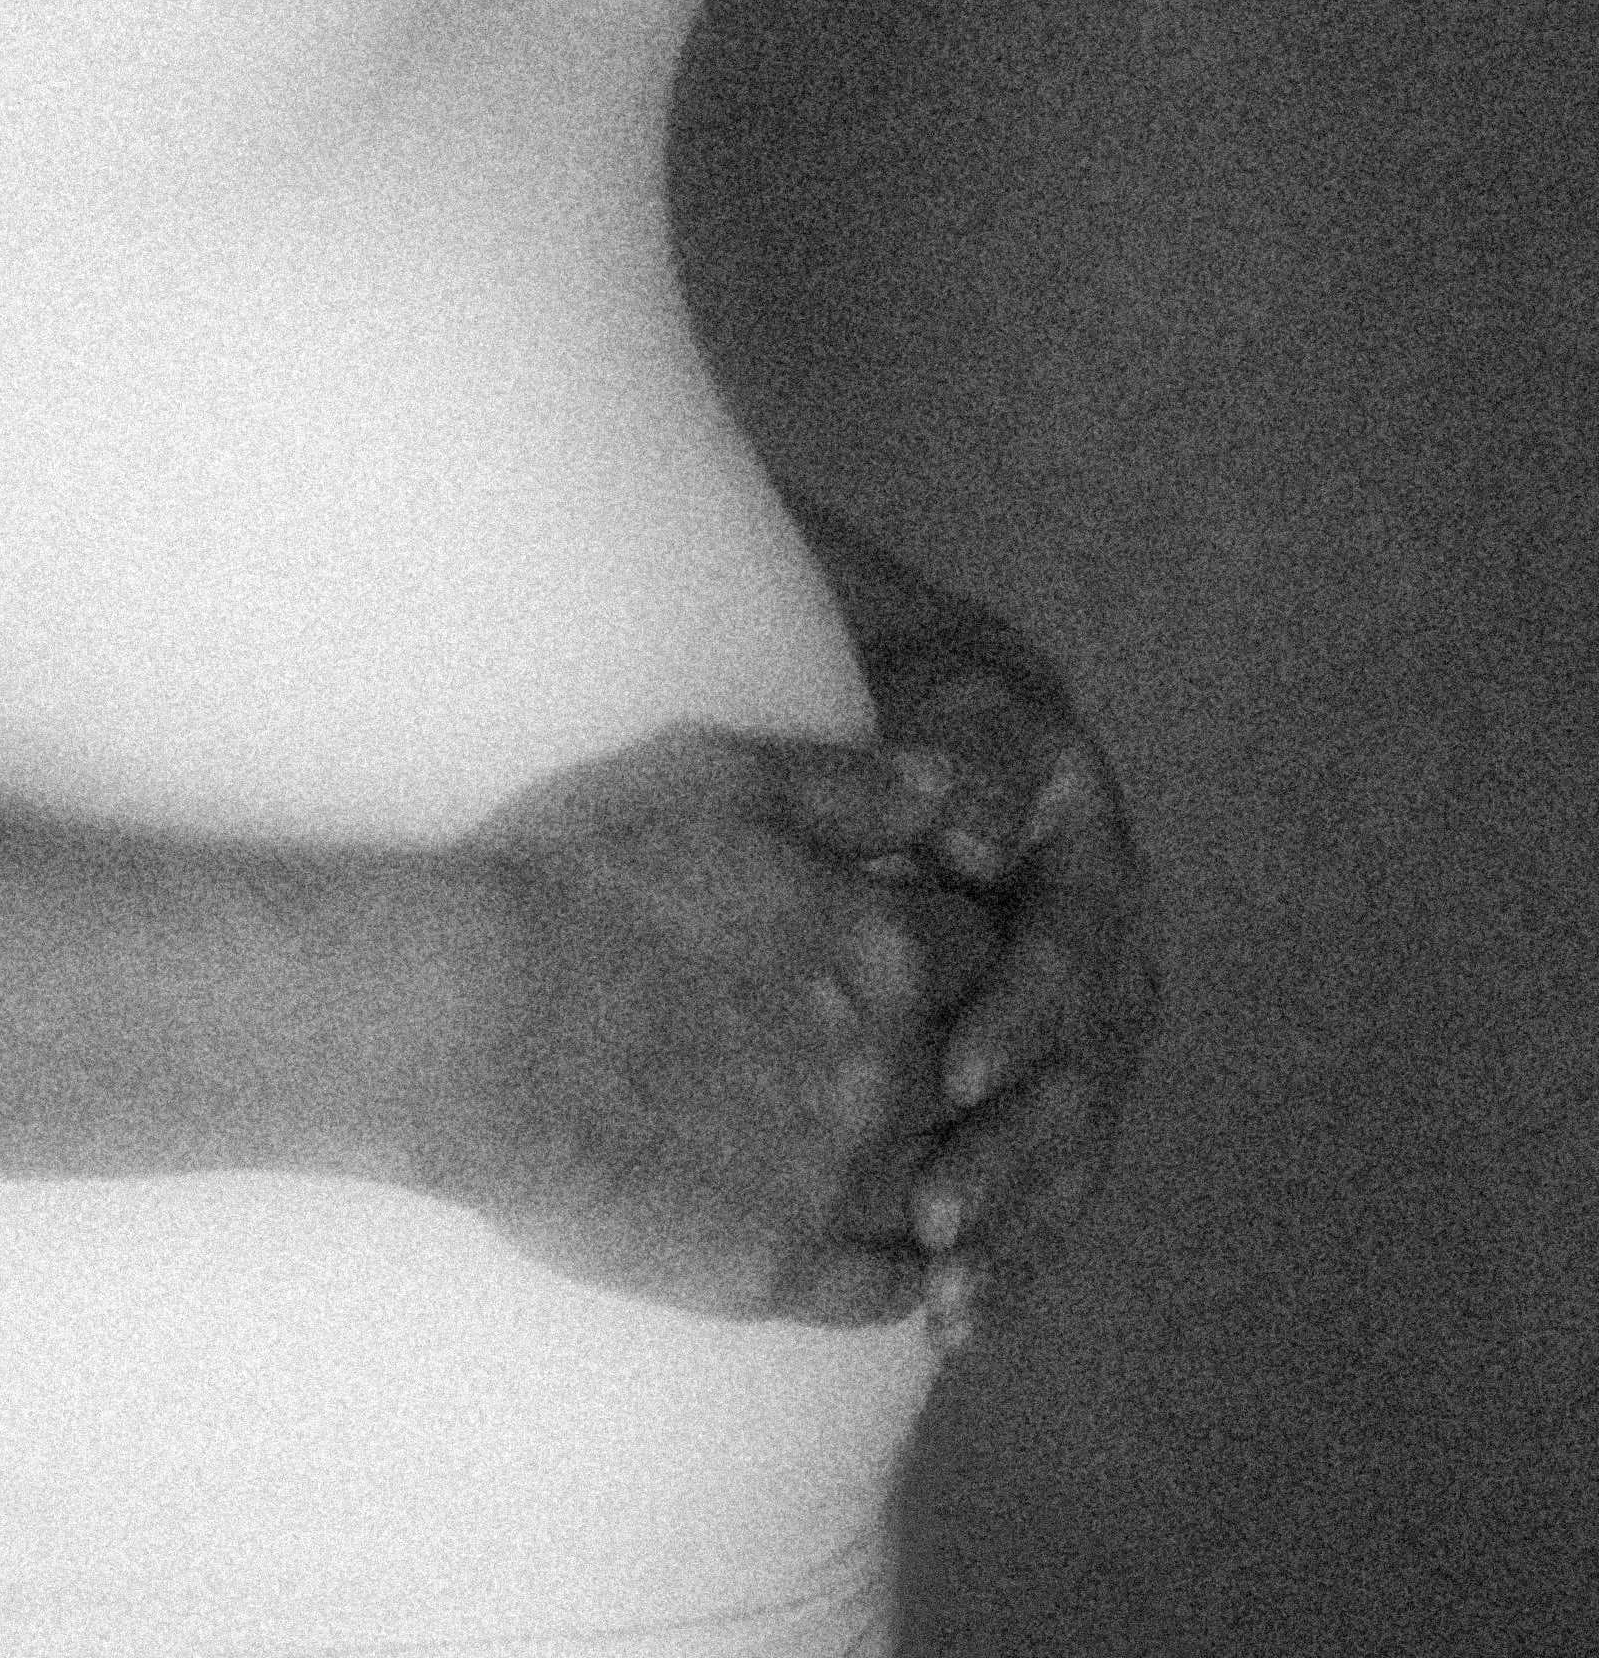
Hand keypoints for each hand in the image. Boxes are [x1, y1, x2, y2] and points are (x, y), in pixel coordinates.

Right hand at [431, 722, 1005, 1323]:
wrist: (472, 1022)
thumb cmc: (579, 878)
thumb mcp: (719, 779)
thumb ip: (858, 784)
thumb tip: (970, 787)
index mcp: (886, 949)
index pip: (989, 951)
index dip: (963, 942)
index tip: (933, 944)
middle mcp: (889, 1073)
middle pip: (987, 1077)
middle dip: (971, 1061)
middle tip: (927, 1050)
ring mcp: (838, 1184)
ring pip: (954, 1191)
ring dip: (953, 1173)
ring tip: (926, 1158)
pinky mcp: (777, 1271)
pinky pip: (890, 1291)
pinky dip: (907, 1271)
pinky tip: (891, 1250)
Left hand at [849, 602, 1161, 1344]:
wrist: (912, 712)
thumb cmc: (910, 698)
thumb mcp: (950, 699)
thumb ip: (970, 754)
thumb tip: (981, 827)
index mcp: (1092, 869)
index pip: (1070, 958)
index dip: (1019, 1020)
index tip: (953, 1074)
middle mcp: (1109, 963)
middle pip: (1077, 1079)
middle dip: (1010, 1157)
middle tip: (932, 1218)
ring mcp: (1081, 1037)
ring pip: (1064, 1150)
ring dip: (1011, 1229)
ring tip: (941, 1300)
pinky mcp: (1039, 1091)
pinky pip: (1038, 1181)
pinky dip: (1003, 1249)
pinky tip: (949, 1321)